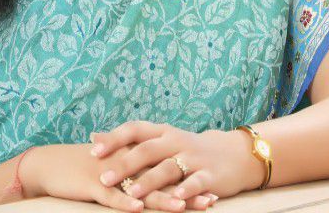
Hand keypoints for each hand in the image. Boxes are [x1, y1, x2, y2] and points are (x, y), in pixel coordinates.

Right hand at [22, 142, 217, 211]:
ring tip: (183, 207)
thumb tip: (159, 179)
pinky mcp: (93, 185)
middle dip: (185, 190)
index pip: (167, 168)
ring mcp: (110, 174)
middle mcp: (126, 162)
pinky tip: (139, 209)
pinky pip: (111, 196)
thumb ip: (136, 168)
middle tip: (209, 200)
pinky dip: (125, 202)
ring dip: (162, 199)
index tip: (211, 188)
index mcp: (133, 156)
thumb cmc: (84, 166)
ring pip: (140, 188)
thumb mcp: (114, 164)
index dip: (189, 178)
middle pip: (161, 178)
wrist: (51, 164)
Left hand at [90, 121, 263, 201]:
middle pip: (147, 150)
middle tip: (104, 178)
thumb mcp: (161, 139)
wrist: (235, 154)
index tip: (93, 151)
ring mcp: (193, 157)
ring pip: (169, 168)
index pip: (134, 129)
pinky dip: (185, 190)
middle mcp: (176, 141)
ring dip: (150, 181)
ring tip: (133, 193)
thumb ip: (129, 140)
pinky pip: (196, 182)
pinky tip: (175, 198)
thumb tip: (93, 136)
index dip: (114, 139)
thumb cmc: (188, 148)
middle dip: (125, 164)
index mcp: (162, 131)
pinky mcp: (209, 175)